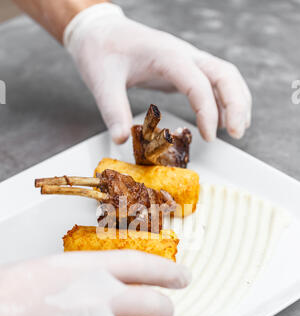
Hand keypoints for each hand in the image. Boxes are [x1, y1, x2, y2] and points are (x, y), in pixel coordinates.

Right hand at [0, 250, 204, 315]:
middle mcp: (96, 298)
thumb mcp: (37, 273)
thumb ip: (71, 281)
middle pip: (151, 302)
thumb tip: (89, 288)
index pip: (139, 265)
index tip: (182, 276)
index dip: (167, 271)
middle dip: (168, 310)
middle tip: (175, 314)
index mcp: (82, 268)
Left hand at [64, 4, 251, 143]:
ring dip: (236, 102)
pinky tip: (223, 122)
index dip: (208, 110)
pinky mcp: (184, 70)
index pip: (198, 82)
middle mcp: (183, 55)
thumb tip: (121, 139)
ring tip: (237, 131)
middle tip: (237, 134)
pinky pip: (214, 83)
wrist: (100, 32)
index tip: (208, 137)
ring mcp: (187, 61)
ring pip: (225, 76)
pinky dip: (224, 101)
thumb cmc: (101, 52)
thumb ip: (113, 111)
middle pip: (224, 74)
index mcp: (166, 55)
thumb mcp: (101, 81)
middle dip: (236, 104)